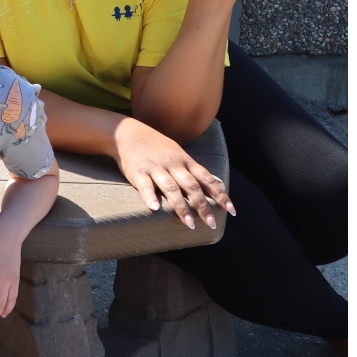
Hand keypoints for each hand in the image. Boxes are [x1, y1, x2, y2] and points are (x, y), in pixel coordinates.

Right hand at [108, 116, 230, 231]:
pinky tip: (155, 209)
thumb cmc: (156, 146)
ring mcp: (155, 168)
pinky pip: (144, 185)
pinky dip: (149, 196)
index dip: (220, 194)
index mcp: (184, 161)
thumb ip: (196, 169)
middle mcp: (172, 164)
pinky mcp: (137, 172)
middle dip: (202, 206)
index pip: (206, 179)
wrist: (126, 132)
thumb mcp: (179, 153)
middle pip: (191, 186)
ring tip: (189, 224)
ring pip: (171, 188)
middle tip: (212, 224)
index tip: (231, 211)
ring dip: (181, 206)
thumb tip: (218, 181)